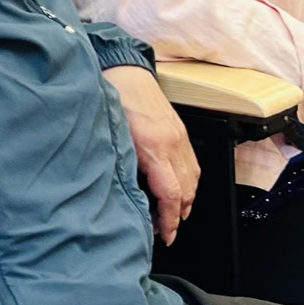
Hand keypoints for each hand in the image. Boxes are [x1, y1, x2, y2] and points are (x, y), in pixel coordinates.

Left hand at [102, 65, 197, 245]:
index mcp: (152, 147)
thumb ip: (119, 164)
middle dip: (179, 215)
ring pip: (194, 179)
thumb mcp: (109, 136)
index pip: (170, 194)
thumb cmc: (111, 100)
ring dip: (187, 201)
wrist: (123, 69)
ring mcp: (180, 137)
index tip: (166, 235)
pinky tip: (180, 189)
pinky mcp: (181, 131)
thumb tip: (124, 193)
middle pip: (187, 191)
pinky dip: (189, 182)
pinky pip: (193, 165)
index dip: (170, 220)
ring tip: (173, 215)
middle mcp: (171, 144)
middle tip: (165, 230)